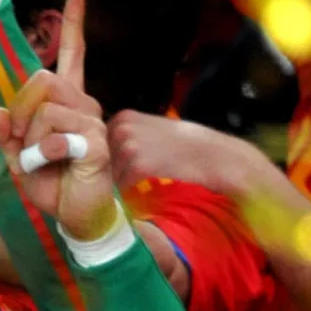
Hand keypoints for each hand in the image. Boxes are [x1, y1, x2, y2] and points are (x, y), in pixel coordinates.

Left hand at [0, 0, 117, 240]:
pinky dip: (44, 155)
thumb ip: (4, 134)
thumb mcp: (16, 158)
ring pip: (45, 110)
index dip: (75, 24)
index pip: (73, 56)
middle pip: (42, 80)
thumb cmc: (50, 185)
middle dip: (19, 111)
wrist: (76, 216)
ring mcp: (93, 121)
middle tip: (20, 141)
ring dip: (30, 140)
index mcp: (67, 103)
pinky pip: (57, 136)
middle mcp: (84, 105)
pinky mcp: (96, 143)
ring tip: (41, 160)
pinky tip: (54, 166)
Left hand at [108, 109, 268, 199]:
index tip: (112, 170)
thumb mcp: (150, 128)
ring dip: (116, 184)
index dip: (103, 159)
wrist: (213, 155)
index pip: (97, 142)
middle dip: (107, 172)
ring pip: (109, 173)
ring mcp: (130, 145)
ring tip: (130, 189)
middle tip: (120, 183)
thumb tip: (101, 150)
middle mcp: (123, 127)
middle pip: (99, 158)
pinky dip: (128, 193)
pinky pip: (121, 185)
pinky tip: (138, 194)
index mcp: (123, 116)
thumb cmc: (183, 144)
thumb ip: (126, 134)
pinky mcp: (139, 165)